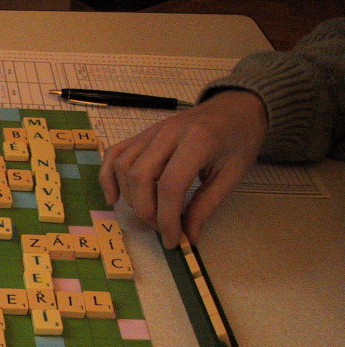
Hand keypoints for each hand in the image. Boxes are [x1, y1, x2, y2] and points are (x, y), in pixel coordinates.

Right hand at [99, 89, 267, 247]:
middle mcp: (168, 133)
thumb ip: (206, 206)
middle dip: (146, 211)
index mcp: (198, 141)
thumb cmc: (239, 140)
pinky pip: (114, 154)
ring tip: (148, 213)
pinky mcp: (142, 134)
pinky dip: (108, 177)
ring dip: (130, 198)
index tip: (173, 240)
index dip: (166, 219)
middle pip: (140, 177)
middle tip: (162, 228)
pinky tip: (114, 197)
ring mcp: (151, 131)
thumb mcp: (232, 175)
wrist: (236, 107)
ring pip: (123, 167)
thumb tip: (187, 237)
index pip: (170, 186)